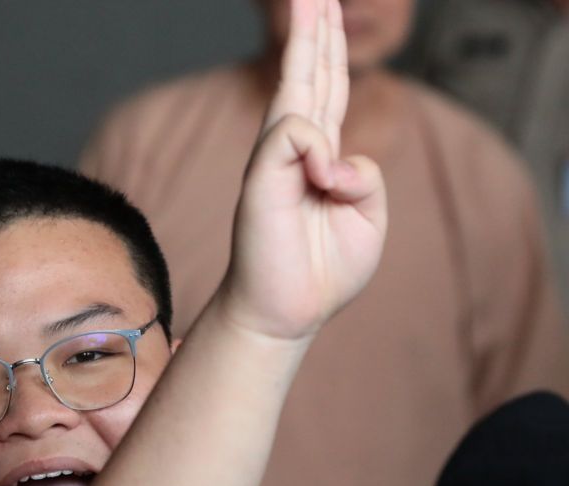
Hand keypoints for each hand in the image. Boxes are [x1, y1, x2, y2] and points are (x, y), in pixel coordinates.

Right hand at [219, 0, 386, 340]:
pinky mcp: (262, 172)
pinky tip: (325, 182)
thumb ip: (365, 175)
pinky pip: (299, 131)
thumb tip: (335, 155)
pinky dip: (322, 153)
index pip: (327, 89)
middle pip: (309, 72)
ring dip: (307, 39)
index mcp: (320, 156)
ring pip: (297, 83)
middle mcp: (295, 148)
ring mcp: (276, 157)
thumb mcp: (369, 219)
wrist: (287, 310)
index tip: (327, 8)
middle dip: (315, 27)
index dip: (329, 47)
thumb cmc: (323, 270)